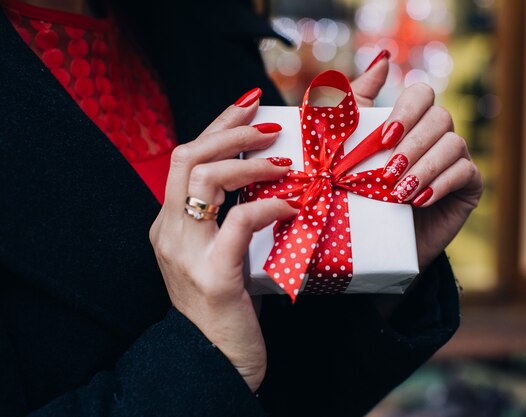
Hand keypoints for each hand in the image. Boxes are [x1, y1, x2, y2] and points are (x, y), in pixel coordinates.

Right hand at [149, 89, 297, 391]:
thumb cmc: (227, 307)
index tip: (247, 104)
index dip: (216, 126)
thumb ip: (228, 218)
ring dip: (248, 162)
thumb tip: (266, 179)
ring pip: (203, 179)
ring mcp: (187, 253)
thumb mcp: (221, 253)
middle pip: (185, 156)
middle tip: (267, 124)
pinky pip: (241, 222)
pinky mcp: (215, 275)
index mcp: (169, 224)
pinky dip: (270, 205)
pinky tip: (293, 206)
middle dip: (228, 130)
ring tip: (284, 162)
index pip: (184, 158)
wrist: (216, 362)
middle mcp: (169, 233)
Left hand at [351, 51, 482, 270]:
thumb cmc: (358, 191)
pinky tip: (420, 201)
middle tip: (387, 172)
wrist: (375, 244)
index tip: (384, 138)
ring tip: (398, 193)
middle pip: (440, 118)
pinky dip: (441, 185)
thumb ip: (357, 100)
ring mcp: (456, 160)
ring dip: (424, 168)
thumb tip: (384, 59)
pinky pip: (466, 173)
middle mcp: (437, 135)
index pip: (421, 94)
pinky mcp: (469, 186)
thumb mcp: (349, 145)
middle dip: (412, 145)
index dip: (406, 111)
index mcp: (411, 121)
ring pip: (454, 145)